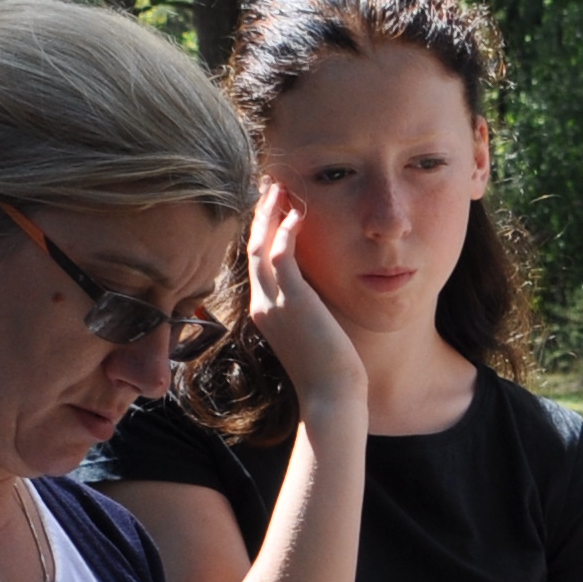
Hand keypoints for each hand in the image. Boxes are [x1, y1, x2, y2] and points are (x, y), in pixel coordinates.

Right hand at [243, 183, 368, 422]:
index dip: (261, 230)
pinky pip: (281, 257)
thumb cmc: (329, 370)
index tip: (272, 206)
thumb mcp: (312, 332)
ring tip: (280, 187)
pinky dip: (285, 233)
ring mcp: (273, 303)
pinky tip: (297, 214)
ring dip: (269, 214)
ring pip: (260, 246)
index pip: (256, 261)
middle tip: (271, 184)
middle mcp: (262, 304)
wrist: (330, 397)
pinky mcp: (292, 302)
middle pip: (251, 247)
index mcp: (265, 311)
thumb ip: (308, 306)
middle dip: (260, 213)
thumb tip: (318, 288)